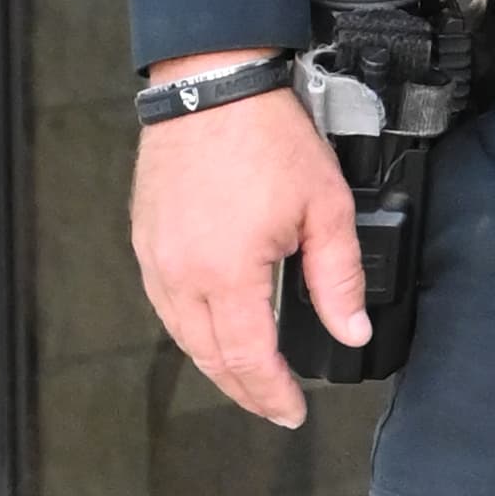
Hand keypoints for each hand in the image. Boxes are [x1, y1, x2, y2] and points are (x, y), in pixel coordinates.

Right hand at [129, 70, 361, 427]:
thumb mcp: (324, 208)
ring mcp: (156, 257)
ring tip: (247, 377)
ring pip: (182, 334)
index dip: (272, 395)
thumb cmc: (265, 135)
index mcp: (227, 274)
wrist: (212, 84)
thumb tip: (349, 329)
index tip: (292, 411)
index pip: (248, 360)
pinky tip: (214, 329)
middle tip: (273, 405)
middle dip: (244, 391)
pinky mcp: (145, 238)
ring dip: (215, 363)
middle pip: (209, 358)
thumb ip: (338, 278)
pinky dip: (191, 327)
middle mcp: (181, 274)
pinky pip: (165, 302)